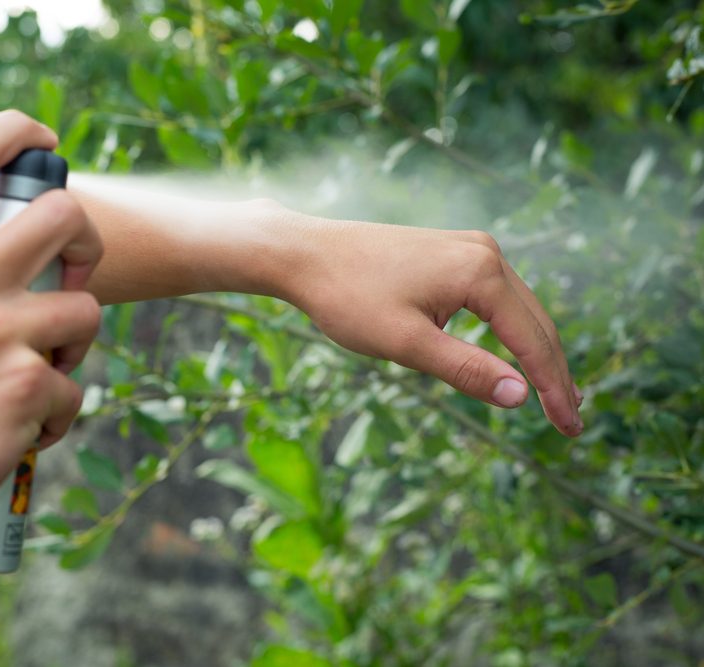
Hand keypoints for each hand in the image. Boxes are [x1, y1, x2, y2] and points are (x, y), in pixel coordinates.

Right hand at [0, 111, 102, 562]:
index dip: (18, 132)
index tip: (46, 144)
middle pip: (65, 213)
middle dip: (87, 246)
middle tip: (74, 284)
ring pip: (86, 312)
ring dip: (73, 351)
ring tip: (39, 381)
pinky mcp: (25, 384)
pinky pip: (74, 390)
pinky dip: (56, 417)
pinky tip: (22, 434)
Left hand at [279, 215, 581, 436]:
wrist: (304, 254)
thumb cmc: (347, 297)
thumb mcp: (406, 343)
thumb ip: (465, 369)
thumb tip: (522, 396)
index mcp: (481, 272)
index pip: (532, 339)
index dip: (552, 388)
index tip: (570, 428)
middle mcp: (484, 251)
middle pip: (535, 321)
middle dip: (553, 372)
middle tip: (571, 422)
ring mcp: (468, 247)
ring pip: (517, 308)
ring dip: (534, 350)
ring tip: (553, 394)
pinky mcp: (450, 251)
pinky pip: (494, 296)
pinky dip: (508, 329)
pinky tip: (513, 352)